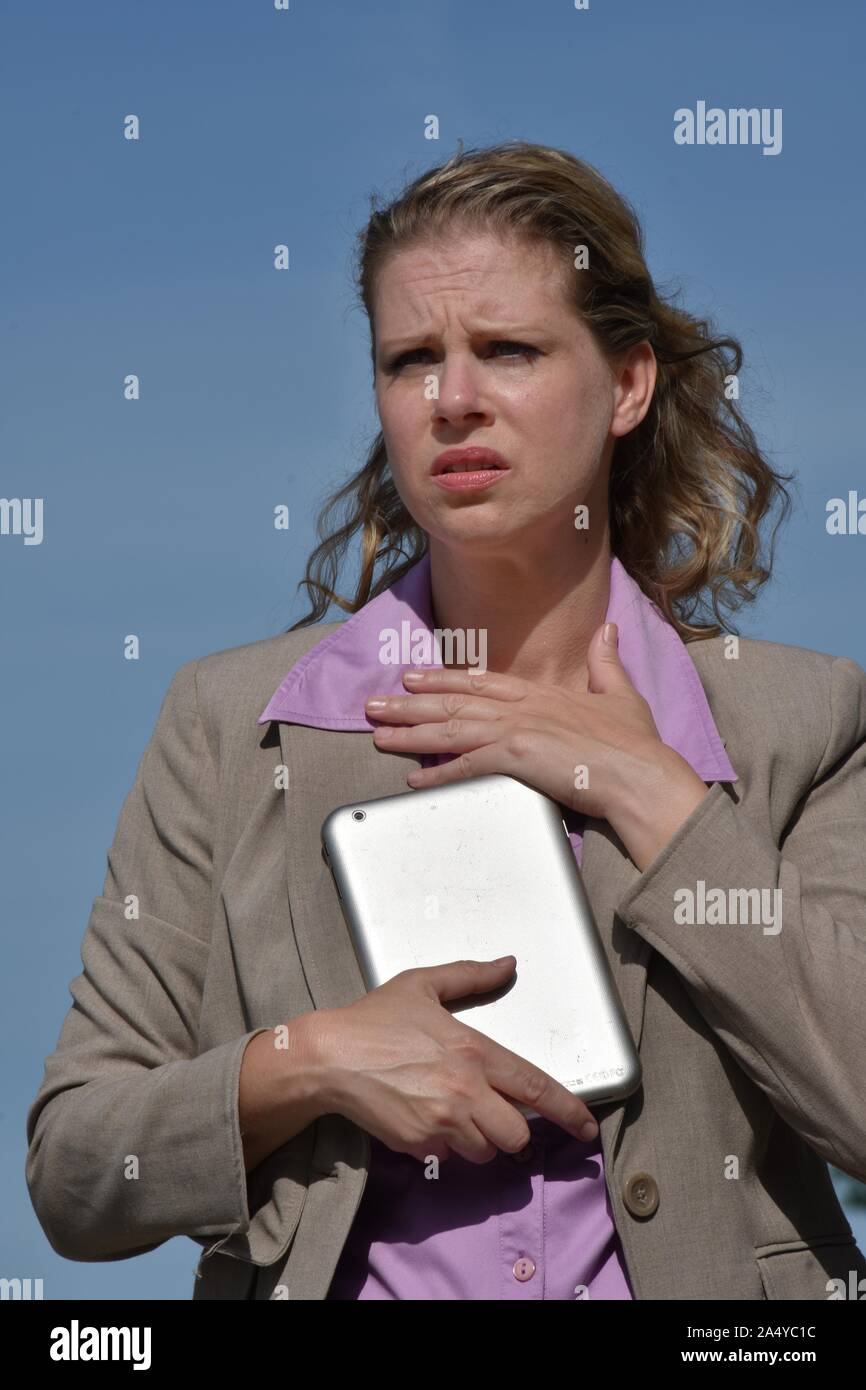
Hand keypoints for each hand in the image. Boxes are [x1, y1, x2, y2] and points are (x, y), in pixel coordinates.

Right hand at [307, 957, 599, 1162]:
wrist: (329, 1057)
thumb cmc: (375, 1019)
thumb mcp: (423, 985)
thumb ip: (471, 976)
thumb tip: (507, 964)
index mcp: (474, 1051)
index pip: (536, 1088)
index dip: (569, 1111)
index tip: (587, 1126)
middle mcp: (465, 1091)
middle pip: (517, 1135)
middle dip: (512, 1129)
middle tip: (492, 1112)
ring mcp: (442, 1123)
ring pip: (486, 1151)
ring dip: (479, 1139)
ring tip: (453, 1111)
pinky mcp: (419, 1145)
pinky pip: (449, 1157)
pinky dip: (445, 1146)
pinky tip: (425, 1119)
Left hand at [365, 621, 711, 871]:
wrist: (641, 773)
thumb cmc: (634, 742)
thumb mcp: (619, 692)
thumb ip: (607, 661)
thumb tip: (608, 630)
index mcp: (540, 692)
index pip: (479, 682)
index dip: (442, 679)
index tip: (412, 678)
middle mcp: (521, 706)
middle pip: (453, 702)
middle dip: (408, 704)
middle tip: (373, 705)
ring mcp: (516, 729)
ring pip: (450, 728)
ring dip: (410, 733)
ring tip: (378, 735)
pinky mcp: (516, 757)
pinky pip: (466, 765)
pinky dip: (438, 772)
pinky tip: (414, 778)